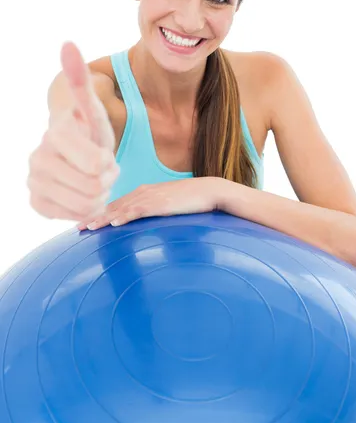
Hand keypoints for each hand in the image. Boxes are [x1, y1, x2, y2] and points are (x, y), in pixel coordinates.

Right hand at [27, 42, 119, 221]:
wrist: (75, 155)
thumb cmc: (88, 132)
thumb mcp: (93, 109)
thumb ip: (83, 82)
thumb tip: (68, 44)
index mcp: (56, 133)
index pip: (97, 163)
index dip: (108, 163)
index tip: (104, 155)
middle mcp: (38, 157)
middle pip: (94, 186)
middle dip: (106, 179)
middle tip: (102, 169)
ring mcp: (34, 181)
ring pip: (86, 204)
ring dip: (99, 195)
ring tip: (94, 180)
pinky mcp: (37, 203)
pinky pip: (74, 216)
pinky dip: (86, 209)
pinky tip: (82, 193)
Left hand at [78, 177, 225, 229]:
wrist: (210, 192)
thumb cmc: (192, 201)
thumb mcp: (169, 208)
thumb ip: (156, 215)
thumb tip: (149, 230)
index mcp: (144, 193)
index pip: (117, 204)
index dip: (99, 212)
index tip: (85, 222)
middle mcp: (144, 192)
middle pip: (113, 205)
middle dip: (94, 216)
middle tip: (77, 228)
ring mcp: (152, 197)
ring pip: (121, 208)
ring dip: (103, 218)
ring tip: (88, 228)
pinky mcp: (161, 204)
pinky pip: (138, 210)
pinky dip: (124, 216)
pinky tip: (113, 223)